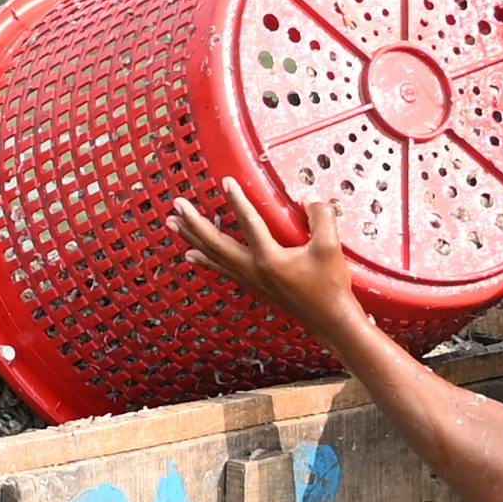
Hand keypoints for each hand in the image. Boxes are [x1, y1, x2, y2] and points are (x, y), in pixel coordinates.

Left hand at [168, 188, 358, 333]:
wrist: (329, 319)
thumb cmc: (330, 285)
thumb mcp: (330, 248)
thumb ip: (321, 217)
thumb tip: (309, 196)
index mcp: (270, 259)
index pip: (249, 222)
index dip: (237, 200)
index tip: (225, 181)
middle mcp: (253, 269)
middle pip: (216, 242)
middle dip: (194, 222)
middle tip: (177, 204)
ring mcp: (250, 279)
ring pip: (214, 256)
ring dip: (191, 238)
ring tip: (171, 223)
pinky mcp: (252, 285)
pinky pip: (221, 268)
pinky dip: (204, 259)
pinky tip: (191, 254)